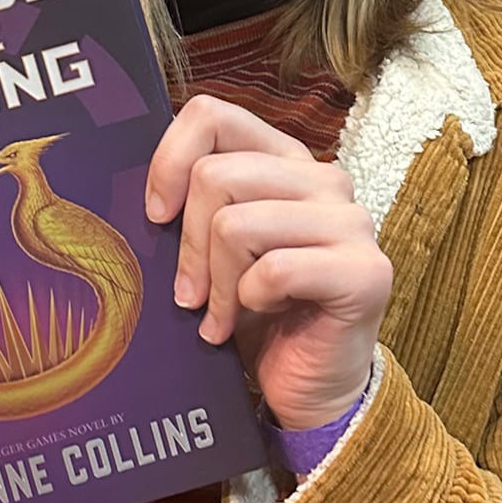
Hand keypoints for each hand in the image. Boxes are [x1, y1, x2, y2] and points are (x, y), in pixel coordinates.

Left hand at [145, 95, 391, 431]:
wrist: (310, 387)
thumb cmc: (259, 315)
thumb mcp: (215, 251)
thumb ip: (192, 207)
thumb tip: (136, 194)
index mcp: (285, 161)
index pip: (212, 115)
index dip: (170, 162)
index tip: (156, 215)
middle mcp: (324, 179)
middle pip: (216, 175)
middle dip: (189, 246)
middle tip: (190, 295)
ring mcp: (351, 222)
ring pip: (238, 224)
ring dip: (219, 284)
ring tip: (225, 315)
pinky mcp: (365, 271)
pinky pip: (273, 270)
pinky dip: (251, 304)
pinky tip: (264, 319)